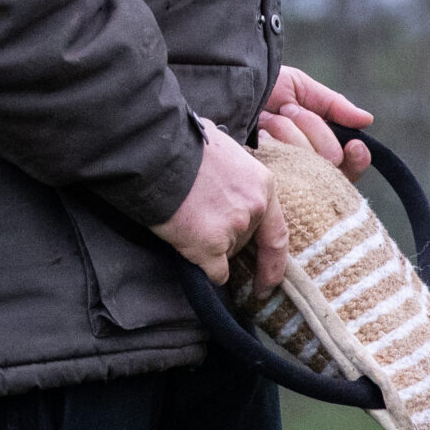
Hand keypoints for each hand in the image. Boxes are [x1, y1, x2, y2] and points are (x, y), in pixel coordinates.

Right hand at [150, 119, 285, 291]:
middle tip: (199, 216)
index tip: (269, 282)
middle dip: (224, 237)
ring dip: (208, 245)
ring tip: (187, 216)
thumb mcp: (224, 151)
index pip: (277, 234)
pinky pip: (215, 272)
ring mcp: (234, 228)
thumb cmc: (182, 147)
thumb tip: (231, 184)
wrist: (152, 153)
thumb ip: (236, 177)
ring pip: (226, 255)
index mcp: (262, 185)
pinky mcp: (210, 246)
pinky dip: (202, 266)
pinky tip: (186, 243)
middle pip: (244, 242)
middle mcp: (254, 208)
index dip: (273, 263)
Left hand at [259, 66, 373, 183]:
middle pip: (333, 163)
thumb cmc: (258, 88)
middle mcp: (304, 170)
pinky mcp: (266, 185)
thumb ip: (333, 104)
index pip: (349, 166)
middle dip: (311, 128)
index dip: (357, 158)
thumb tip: (367, 120)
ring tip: (266, 119)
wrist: (222, 90)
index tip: (353, 144)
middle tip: (286, 112)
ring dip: (291, 131)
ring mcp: (285, 179)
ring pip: (313, 166)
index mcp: (317, 150)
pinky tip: (261, 135)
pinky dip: (279, 143)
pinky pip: (291, 173)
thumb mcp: (298, 88)